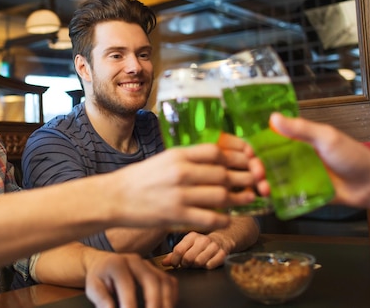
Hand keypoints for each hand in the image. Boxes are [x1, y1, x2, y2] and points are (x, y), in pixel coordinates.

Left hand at [84, 252, 176, 307]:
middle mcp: (135, 261)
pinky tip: (166, 306)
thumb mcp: (93, 288)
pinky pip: (170, 281)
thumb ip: (102, 300)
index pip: (127, 284)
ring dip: (166, 301)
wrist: (103, 264)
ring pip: (164, 280)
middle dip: (154, 303)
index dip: (130, 303)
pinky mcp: (155, 270)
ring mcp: (147, 264)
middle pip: (152, 280)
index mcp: (117, 264)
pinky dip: (171, 296)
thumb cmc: (99, 277)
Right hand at [112, 143, 256, 231]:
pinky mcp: (176, 215)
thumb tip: (219, 161)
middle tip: (256, 181)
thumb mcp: (164, 160)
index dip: (238, 157)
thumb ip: (189, 160)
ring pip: (221, 195)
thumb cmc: (140, 179)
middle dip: (245, 178)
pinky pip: (210, 218)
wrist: (113, 197)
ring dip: (239, 198)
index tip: (248, 161)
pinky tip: (227, 218)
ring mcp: (179, 194)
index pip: (216, 151)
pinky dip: (224, 219)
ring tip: (247, 198)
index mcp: (177, 154)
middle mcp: (180, 172)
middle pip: (224, 173)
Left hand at [161, 231, 229, 269]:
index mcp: (191, 236)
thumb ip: (174, 254)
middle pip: (188, 258)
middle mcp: (202, 239)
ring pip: (199, 262)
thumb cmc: (200, 245)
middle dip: (186, 264)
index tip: (175, 264)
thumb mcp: (187, 246)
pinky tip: (207, 263)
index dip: (174, 260)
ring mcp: (213, 246)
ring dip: (196, 266)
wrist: (222, 240)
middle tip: (188, 264)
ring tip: (197, 263)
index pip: (178, 250)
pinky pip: (210, 265)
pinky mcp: (223, 253)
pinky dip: (207, 267)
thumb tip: (163, 263)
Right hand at [249, 113, 369, 207]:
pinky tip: (267, 198)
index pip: (268, 140)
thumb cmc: (352, 155)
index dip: (254, 145)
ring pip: (271, 178)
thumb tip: (273, 117)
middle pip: (265, 161)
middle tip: (256, 172)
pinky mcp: (301, 193)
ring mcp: (296, 176)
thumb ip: (300, 129)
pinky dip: (272, 196)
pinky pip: (282, 194)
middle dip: (255, 166)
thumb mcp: (325, 137)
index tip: (247, 151)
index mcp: (297, 141)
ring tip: (264, 188)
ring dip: (262, 182)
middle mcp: (293, 157)